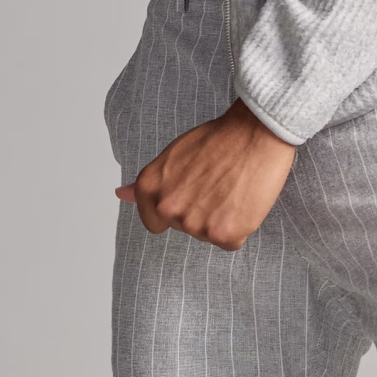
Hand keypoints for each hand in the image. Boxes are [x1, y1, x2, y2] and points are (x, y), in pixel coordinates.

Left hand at [118, 100, 295, 248]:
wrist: (255, 133)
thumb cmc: (218, 139)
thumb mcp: (172, 155)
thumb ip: (149, 182)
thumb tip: (121, 194)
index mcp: (149, 188)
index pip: (154, 222)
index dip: (177, 208)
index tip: (193, 194)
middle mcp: (167, 208)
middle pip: (184, 228)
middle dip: (201, 213)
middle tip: (217, 185)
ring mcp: (194, 223)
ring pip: (208, 236)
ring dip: (222, 220)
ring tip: (232, 189)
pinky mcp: (223, 234)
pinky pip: (230, 243)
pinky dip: (240, 227)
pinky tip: (243, 201)